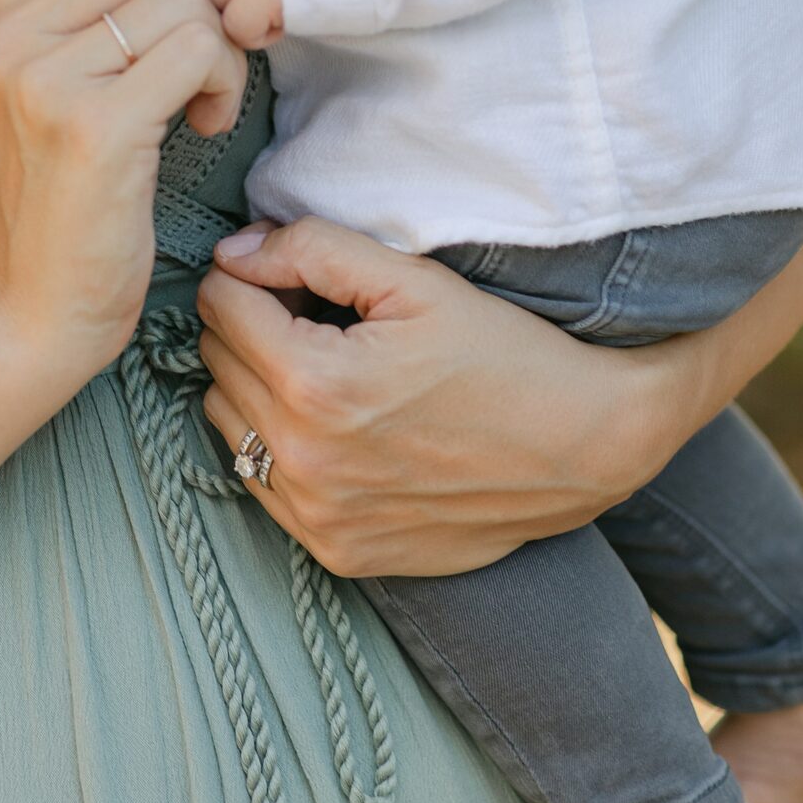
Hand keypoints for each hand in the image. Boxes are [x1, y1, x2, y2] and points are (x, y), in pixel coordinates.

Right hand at [0, 0, 248, 393]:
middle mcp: (11, 33)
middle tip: (192, 63)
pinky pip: (199, 53)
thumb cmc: (64, 193)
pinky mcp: (96, 126)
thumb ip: (86, 6)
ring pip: (185, 1)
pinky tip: (201, 127)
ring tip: (196, 103)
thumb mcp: (50, 81)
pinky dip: (222, 86)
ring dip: (218, 51)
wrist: (32, 307)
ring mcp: (48, 78)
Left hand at [194, 210, 802, 578]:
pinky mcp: (337, 553)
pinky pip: (261, 486)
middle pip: (215, 362)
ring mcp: (317, 517)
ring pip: (226, 423)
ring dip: (258, 389)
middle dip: (252, 328)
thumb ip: (310, 249)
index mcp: (314, 383)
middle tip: (318, 319)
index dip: (254, 275)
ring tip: (330, 372)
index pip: (218, 304)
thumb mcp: (413, 279)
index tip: (298, 278)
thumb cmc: (504, 350)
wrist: (587, 443)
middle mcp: (303, 461)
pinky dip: (282, 450)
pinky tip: (342, 429)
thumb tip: (233, 254)